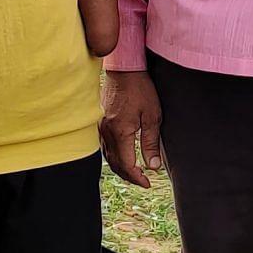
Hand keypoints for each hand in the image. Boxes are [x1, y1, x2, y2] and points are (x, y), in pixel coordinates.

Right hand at [100, 70, 165, 187]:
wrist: (125, 69)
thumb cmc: (140, 89)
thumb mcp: (152, 116)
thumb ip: (151, 142)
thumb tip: (152, 166)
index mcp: (120, 132)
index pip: (126, 165)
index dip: (136, 178)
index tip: (147, 183)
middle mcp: (106, 132)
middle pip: (115, 164)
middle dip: (129, 176)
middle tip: (143, 181)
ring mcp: (101, 127)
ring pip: (107, 156)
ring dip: (120, 168)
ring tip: (134, 172)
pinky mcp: (100, 122)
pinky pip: (104, 146)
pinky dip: (113, 156)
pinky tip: (122, 157)